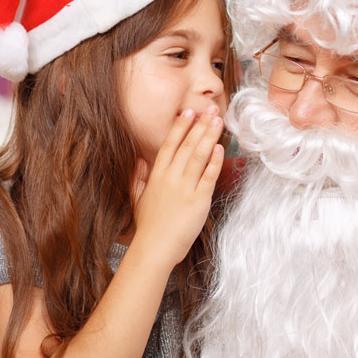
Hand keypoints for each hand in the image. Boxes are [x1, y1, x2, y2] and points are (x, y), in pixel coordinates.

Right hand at [130, 105, 224, 267]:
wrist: (154, 248)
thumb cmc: (147, 227)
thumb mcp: (137, 198)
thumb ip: (138, 177)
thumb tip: (139, 160)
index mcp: (156, 175)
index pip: (170, 144)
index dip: (180, 126)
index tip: (188, 112)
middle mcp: (171, 177)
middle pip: (187, 145)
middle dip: (200, 125)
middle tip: (211, 108)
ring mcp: (185, 188)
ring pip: (199, 155)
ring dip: (209, 136)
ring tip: (218, 120)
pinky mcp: (198, 200)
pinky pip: (208, 176)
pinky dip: (215, 160)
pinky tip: (220, 147)